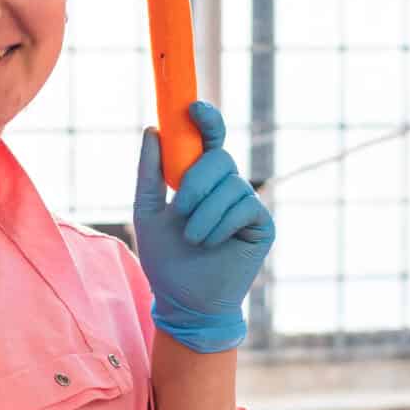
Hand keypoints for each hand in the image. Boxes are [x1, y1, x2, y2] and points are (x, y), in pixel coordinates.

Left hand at [133, 101, 274, 352]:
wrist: (185, 302)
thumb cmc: (166, 259)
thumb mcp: (147, 211)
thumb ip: (149, 172)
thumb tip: (153, 129)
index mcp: (201, 178)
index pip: (209, 138)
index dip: (206, 119)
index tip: (193, 108)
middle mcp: (227, 185)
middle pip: (220, 158)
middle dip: (195, 183)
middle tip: (179, 210)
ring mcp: (247, 204)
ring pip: (231, 185)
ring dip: (204, 213)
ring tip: (193, 239)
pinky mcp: (262, 224)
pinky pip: (244, 207)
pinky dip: (221, 225)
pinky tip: (212, 244)